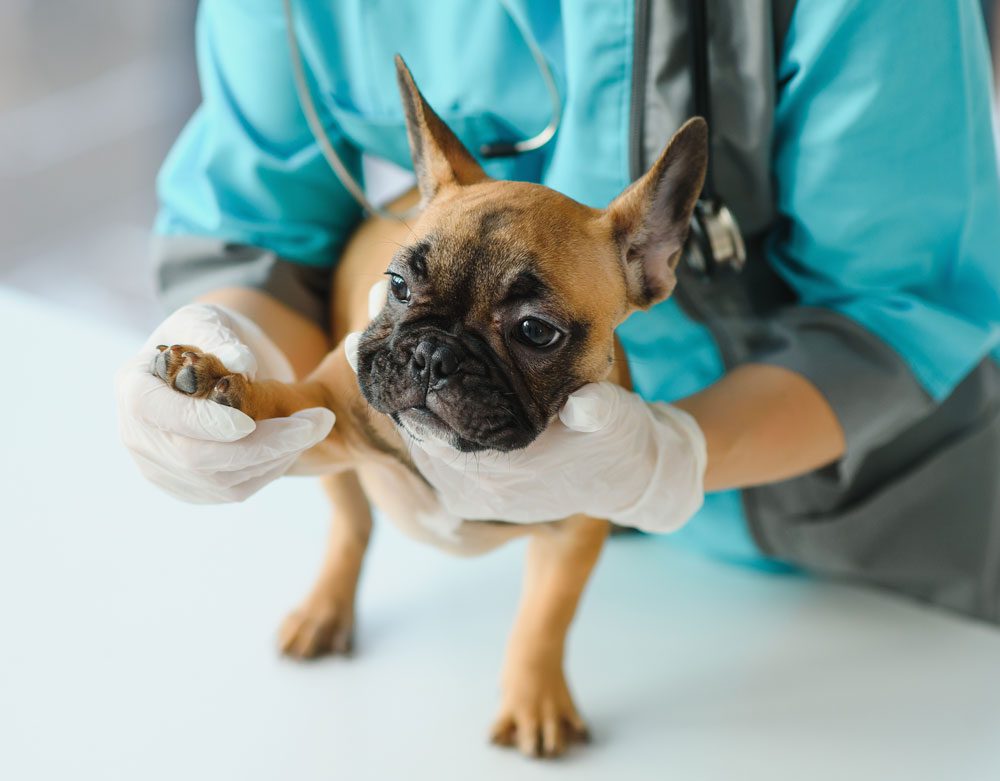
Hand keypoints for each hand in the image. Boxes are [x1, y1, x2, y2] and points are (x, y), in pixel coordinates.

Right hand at [116, 304, 334, 502]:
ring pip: (221, 481)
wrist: (213, 367)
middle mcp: (139, 436)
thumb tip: (242, 365)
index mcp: (133, 387)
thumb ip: (220, 337)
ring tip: (314, 426)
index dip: (202, 423)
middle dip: (262, 443)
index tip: (248, 422)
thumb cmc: (209, 337)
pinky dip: (270, 470)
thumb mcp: (210, 320)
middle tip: (316, 422)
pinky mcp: (191, 489)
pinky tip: (294, 444)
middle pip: (195, 457)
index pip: (158, 413)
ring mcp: (163, 469)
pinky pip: (234, 491)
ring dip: (276, 457)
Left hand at [344, 330, 704, 531]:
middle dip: (390, 377)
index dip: (403, 384)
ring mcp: (469, 490)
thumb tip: (587, 407)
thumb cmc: (618, 443)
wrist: (625, 480)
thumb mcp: (617, 422)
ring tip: (373, 336)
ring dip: (397, 391)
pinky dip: (414, 406)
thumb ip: (600, 413)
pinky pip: (430, 441)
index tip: (373, 338)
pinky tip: (404, 366)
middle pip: (413, 428)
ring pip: (417, 434)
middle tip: (367, 321)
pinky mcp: (471, 483)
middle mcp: (475, 490)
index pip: (432, 430)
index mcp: (502, 474)